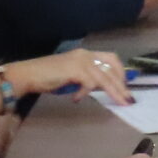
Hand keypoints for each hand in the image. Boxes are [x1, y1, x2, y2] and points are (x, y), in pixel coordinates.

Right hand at [6, 48, 130, 105]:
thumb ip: (87, 78)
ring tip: (120, 103)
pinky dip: (85, 93)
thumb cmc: (48, 76)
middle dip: (122, 85)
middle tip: (128, 99)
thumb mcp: (72, 75)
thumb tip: (102, 88)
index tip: (125, 85)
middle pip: (111, 69)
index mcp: (86, 54)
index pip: (111, 58)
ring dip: (114, 92)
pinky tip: (76, 98)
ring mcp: (80, 61)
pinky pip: (89, 84)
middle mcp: (85, 54)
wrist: (30, 74)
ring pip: (105, 78)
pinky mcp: (75, 70)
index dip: (120, 71)